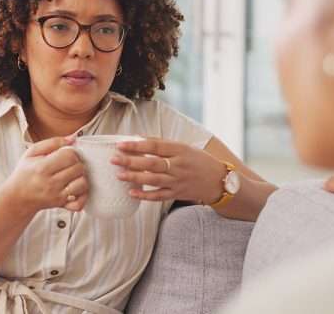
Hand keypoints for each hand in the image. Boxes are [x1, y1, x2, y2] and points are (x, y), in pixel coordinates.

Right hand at [3, 136, 88, 213]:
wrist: (17, 197)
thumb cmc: (25, 172)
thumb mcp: (32, 152)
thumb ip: (52, 142)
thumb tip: (72, 139)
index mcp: (42, 167)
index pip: (70, 156)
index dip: (71, 152)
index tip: (65, 154)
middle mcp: (51, 183)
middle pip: (78, 168)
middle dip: (77, 163)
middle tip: (68, 164)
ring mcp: (57, 195)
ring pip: (82, 184)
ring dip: (80, 177)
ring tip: (72, 175)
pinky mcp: (61, 204)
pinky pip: (80, 203)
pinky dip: (82, 196)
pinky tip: (75, 188)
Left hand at [111, 138, 227, 203]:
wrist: (219, 181)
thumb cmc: (199, 160)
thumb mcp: (184, 147)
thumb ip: (162, 143)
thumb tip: (138, 138)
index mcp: (180, 150)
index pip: (155, 145)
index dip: (137, 145)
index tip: (120, 144)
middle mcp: (178, 165)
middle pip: (151, 163)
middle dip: (131, 161)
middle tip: (114, 159)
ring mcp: (178, 181)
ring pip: (153, 180)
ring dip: (135, 177)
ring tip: (119, 174)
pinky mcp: (177, 194)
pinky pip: (159, 196)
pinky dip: (145, 195)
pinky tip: (132, 193)